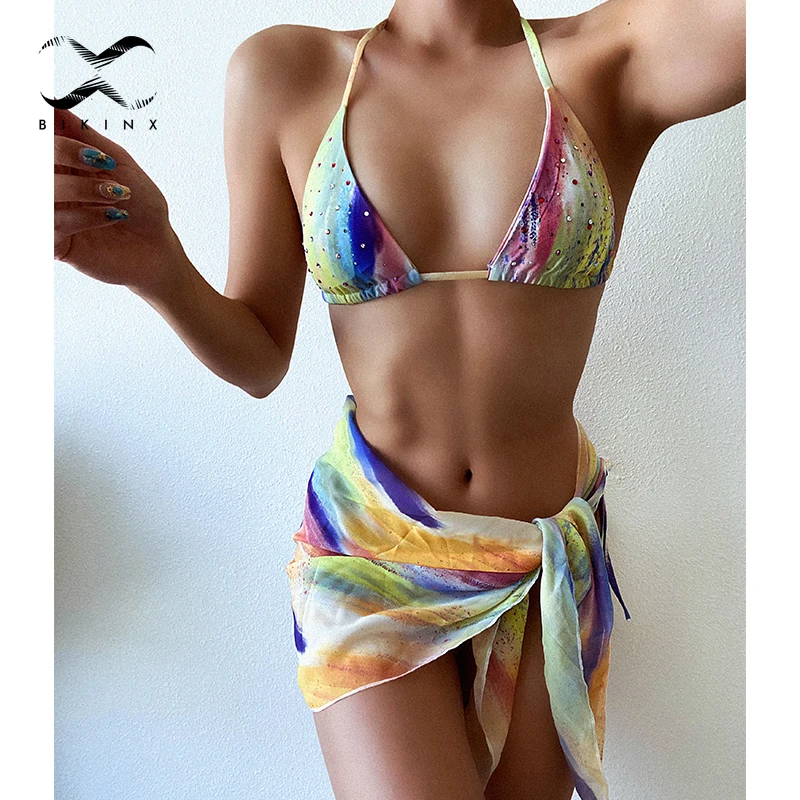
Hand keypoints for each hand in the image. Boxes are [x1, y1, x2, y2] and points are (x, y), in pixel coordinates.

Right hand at [54, 109, 182, 292]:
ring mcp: (52, 215)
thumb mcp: (120, 162)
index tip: (56, 119)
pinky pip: (54, 223)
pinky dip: (85, 216)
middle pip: (33, 159)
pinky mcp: (56, 243)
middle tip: (99, 161)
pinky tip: (111, 216)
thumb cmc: (142, 206)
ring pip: (44, 191)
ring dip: (83, 189)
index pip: (40, 138)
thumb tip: (55, 105)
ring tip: (115, 195)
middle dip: (65, 152)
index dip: (45, 127)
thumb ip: (86, 136)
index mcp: (62, 164)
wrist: (158, 247)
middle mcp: (52, 187)